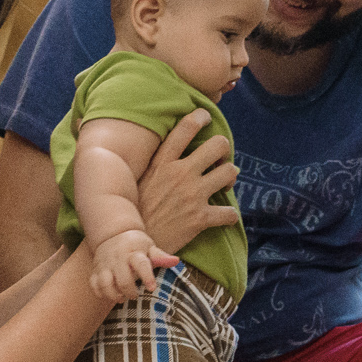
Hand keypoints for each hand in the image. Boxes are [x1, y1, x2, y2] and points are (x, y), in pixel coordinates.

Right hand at [90, 230, 177, 301]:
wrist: (113, 234)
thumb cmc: (136, 245)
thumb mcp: (149, 248)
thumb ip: (161, 257)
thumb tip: (176, 261)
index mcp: (134, 253)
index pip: (141, 264)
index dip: (147, 277)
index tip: (152, 288)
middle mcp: (118, 258)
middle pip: (123, 279)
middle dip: (130, 292)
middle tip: (135, 295)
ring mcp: (105, 264)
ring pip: (105, 283)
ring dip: (114, 295)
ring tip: (121, 297)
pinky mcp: (95, 270)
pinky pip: (94, 284)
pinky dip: (101, 293)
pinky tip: (109, 294)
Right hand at [138, 110, 240, 254]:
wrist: (132, 244)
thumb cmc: (133, 210)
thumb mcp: (137, 179)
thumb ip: (151, 161)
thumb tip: (132, 135)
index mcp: (163, 162)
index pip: (186, 128)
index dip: (200, 117)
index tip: (206, 117)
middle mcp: (180, 174)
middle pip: (218, 145)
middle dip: (223, 150)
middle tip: (218, 161)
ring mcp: (193, 195)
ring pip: (230, 172)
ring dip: (230, 178)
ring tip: (222, 185)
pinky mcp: (200, 219)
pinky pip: (229, 212)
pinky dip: (229, 215)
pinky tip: (224, 216)